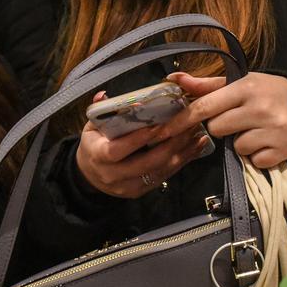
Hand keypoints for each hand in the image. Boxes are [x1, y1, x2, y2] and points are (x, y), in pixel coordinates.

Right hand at [75, 91, 209, 198]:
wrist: (89, 176)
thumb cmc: (94, 145)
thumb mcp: (91, 127)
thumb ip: (100, 110)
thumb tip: (104, 95)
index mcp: (98, 156)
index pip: (117, 151)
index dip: (138, 139)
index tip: (158, 125)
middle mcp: (113, 175)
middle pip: (146, 163)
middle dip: (169, 145)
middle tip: (187, 126)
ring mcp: (128, 186)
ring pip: (159, 172)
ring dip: (181, 153)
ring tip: (197, 135)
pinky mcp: (140, 191)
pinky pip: (164, 177)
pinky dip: (181, 162)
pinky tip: (194, 149)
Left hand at [162, 71, 286, 168]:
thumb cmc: (263, 92)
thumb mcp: (238, 83)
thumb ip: (205, 86)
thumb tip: (173, 79)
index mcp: (245, 87)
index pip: (205, 106)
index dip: (180, 120)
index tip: (160, 132)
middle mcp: (261, 107)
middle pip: (217, 129)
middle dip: (222, 127)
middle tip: (238, 119)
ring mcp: (275, 129)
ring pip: (236, 147)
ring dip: (240, 142)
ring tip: (255, 130)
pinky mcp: (286, 148)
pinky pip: (254, 160)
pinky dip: (257, 155)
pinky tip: (266, 141)